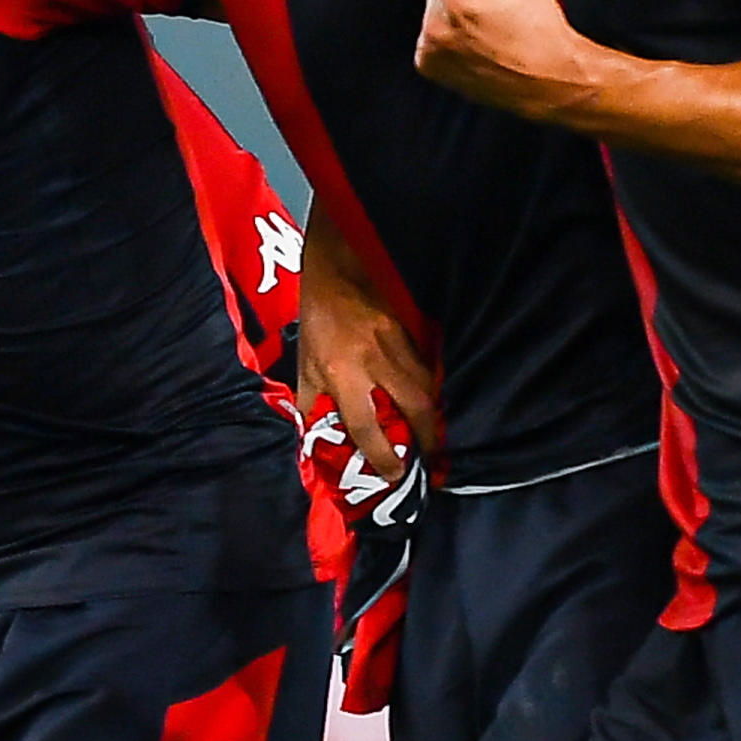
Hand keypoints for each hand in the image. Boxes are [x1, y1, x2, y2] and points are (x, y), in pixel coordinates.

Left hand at [295, 211, 435, 481]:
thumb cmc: (316, 316)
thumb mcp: (303, 362)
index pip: (364, 424)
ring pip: (429, 385)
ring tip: (436, 434)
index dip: (381, 455)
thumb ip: (310, 399)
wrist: (336, 266)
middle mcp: (374, 360)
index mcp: (340, 371)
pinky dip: (436, 384)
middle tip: (432, 460)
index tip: (393, 474)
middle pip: (414, 407)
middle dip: (428, 438)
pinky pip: (431, 364)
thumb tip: (313, 434)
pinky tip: (436, 397)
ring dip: (436, 414)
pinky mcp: (414, 328)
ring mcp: (399, 342)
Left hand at [412, 0, 594, 118]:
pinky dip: (449, 31)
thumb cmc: (539, 28)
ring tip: (487, 26)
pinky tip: (476, 41)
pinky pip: (430, 31)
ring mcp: (430, 48)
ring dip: (454, 8)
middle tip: (494, 5)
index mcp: (460, 1)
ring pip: (433, 4)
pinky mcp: (427, 63)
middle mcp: (437, 27)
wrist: (548, 78)